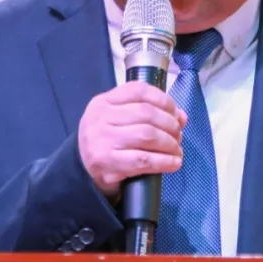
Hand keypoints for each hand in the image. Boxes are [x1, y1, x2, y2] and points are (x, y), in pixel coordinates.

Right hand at [78, 81, 187, 197]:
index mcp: (103, 102)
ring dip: (170, 144)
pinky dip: (164, 162)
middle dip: (170, 124)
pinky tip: (173, 163)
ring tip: (177, 150)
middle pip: (147, 113)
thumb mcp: (118, 119)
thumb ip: (147, 112)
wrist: (81, 171)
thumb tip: (181, 117)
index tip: (176, 113)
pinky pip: (144, 160)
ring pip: (147, 136)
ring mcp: (102, 141)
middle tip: (178, 135)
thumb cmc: (105, 141)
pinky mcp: (108, 163)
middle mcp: (100, 118)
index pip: (139, 91)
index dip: (164, 100)